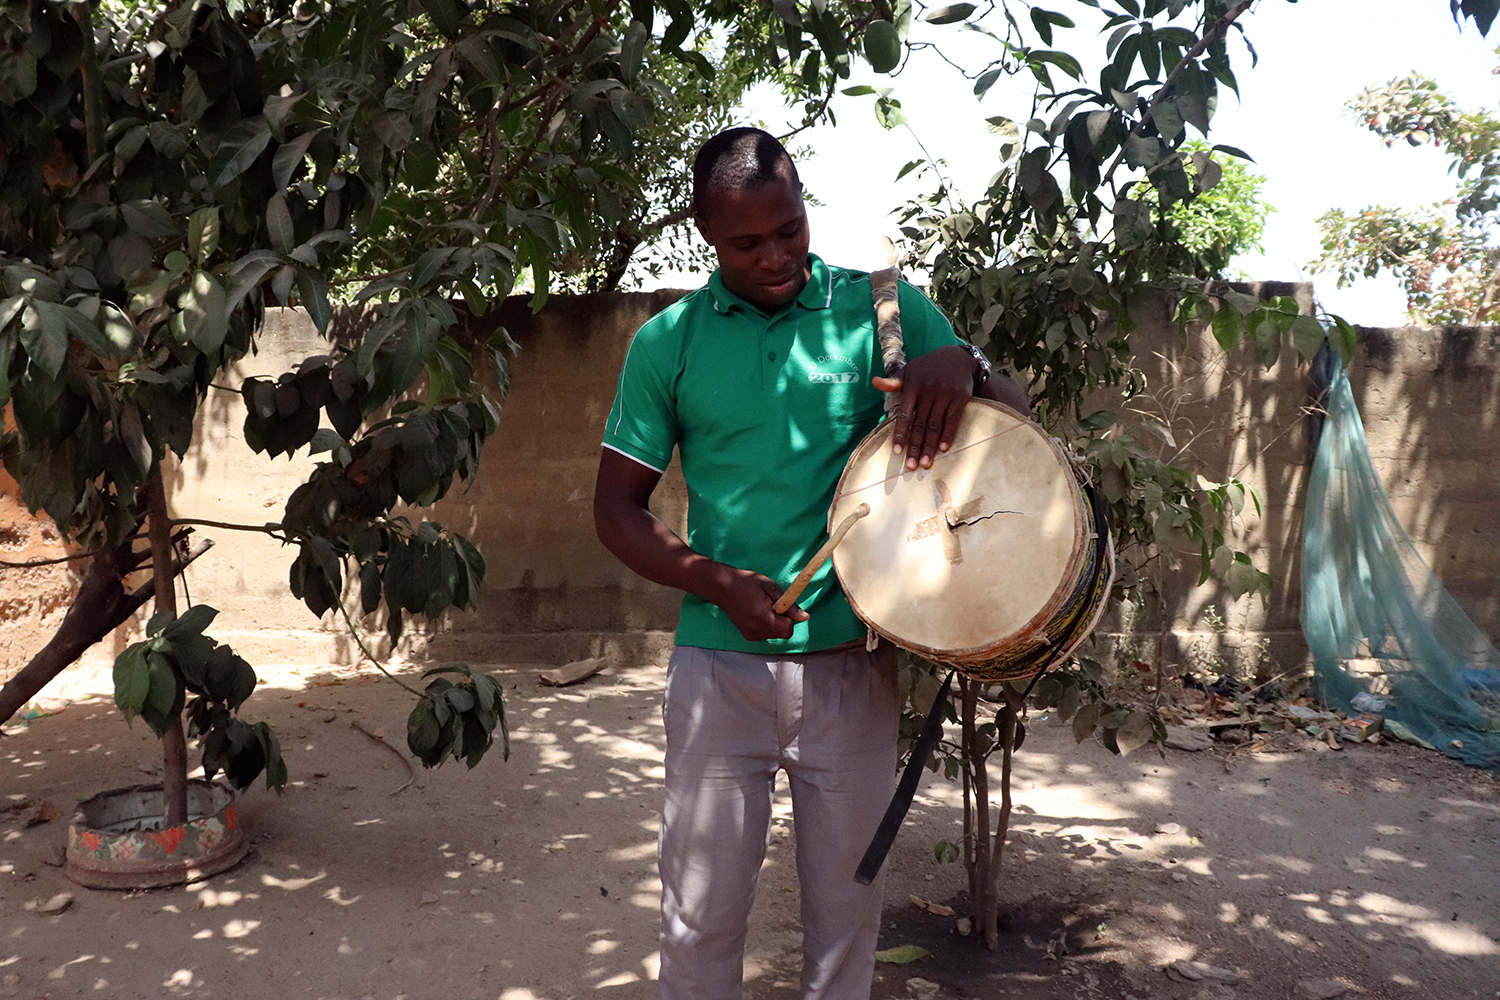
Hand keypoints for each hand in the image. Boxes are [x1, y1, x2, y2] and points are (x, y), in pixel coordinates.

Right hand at [713, 568, 809, 641]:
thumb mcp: (771, 587)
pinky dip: (765, 625)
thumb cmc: (748, 583)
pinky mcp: (747, 636)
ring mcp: (750, 635)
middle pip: (781, 633)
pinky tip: (756, 613)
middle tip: (770, 604)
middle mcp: (756, 630)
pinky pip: (765, 634)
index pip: (788, 630)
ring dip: (774, 623)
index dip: (789, 618)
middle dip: (782, 620)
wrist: (724, 586)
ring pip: (774, 634)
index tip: (781, 605)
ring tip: (761, 607)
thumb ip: (789, 605)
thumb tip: (804, 617)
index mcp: (763, 618)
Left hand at [870, 345, 977, 469]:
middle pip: (920, 424)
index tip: (897, 452)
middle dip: (915, 447)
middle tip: (911, 466)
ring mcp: (944, 394)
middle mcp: (928, 391)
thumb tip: (874, 382)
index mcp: (912, 386)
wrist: (957, 357)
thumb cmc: (928, 368)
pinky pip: (953, 419)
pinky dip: (948, 435)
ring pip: (935, 425)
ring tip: (925, 463)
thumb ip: (893, 382)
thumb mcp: (909, 371)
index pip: (904, 415)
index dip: (901, 434)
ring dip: (930, 446)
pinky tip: (944, 449)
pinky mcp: (960, 397)